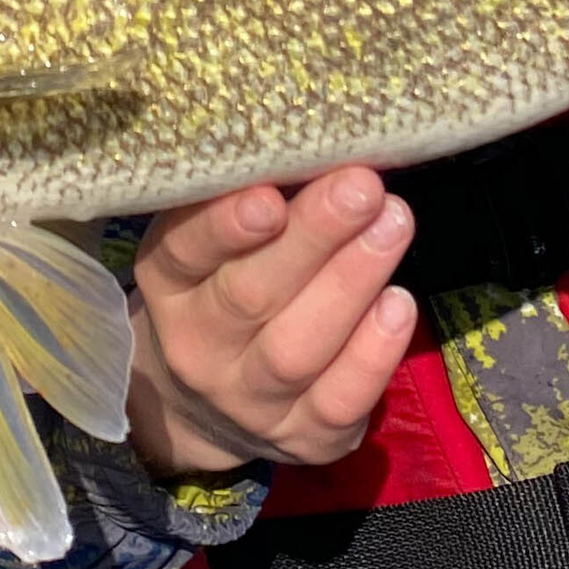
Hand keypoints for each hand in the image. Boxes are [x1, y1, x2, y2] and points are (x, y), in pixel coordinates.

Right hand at [126, 168, 416, 474]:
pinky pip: (338, 403)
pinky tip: (399, 305)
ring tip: (394, 224)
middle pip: (250, 296)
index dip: (225, 226)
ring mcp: (249, 401)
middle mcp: (198, 347)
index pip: (184, 252)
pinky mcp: (303, 439)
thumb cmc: (223, 283)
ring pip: (296, 349)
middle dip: (314, 237)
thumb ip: (250, 192)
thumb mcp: (211, 238)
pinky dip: (372, 356)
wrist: (203, 403)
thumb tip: (319, 129)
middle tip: (363, 186)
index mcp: (169, 282)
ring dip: (351, 282)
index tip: (270, 195)